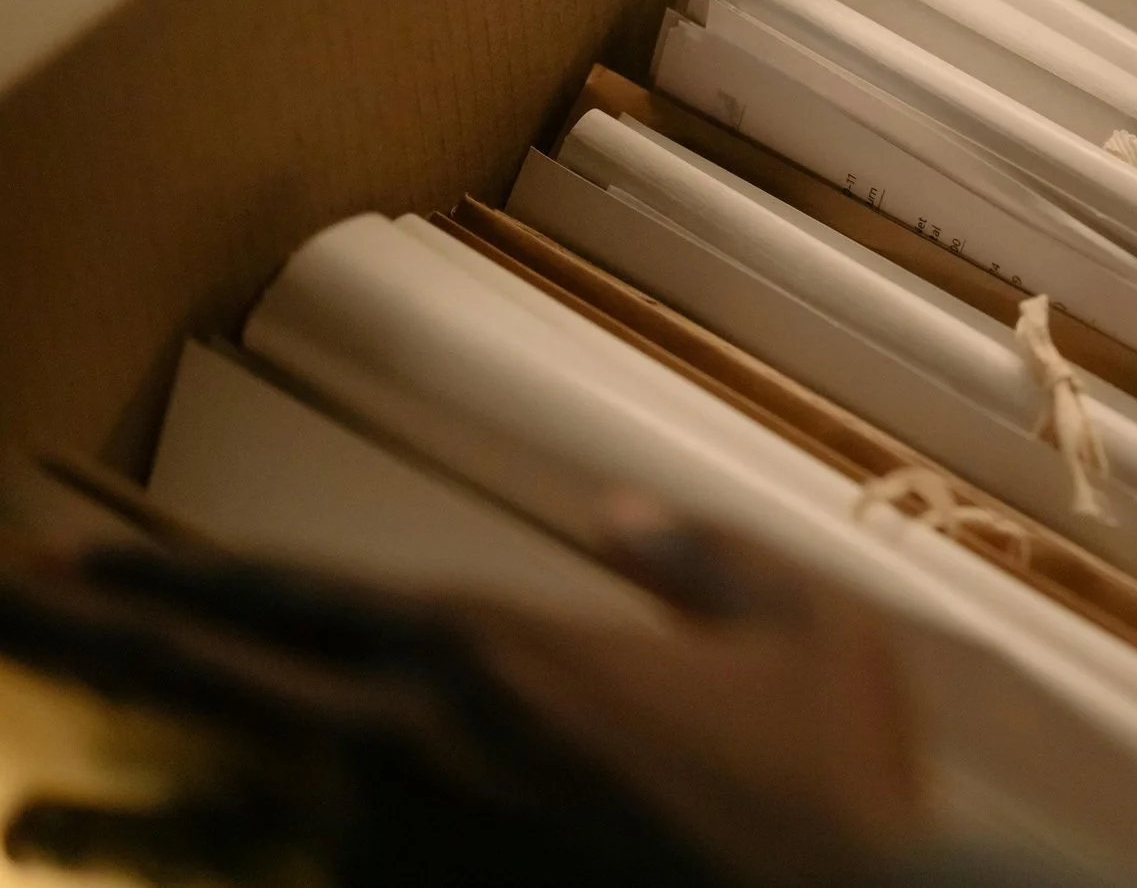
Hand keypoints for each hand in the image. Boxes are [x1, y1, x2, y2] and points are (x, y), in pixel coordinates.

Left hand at [0, 511, 921, 887]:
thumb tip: (624, 518)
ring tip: (41, 797)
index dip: (174, 578)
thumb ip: (707, 557)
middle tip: (4, 615)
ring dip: (124, 803)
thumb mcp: (809, 632)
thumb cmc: (822, 787)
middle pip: (213, 689)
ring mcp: (403, 861)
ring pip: (226, 820)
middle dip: (92, 647)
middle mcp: (413, 750)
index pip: (294, 598)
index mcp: (491, 650)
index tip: (71, 562)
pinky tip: (182, 884)